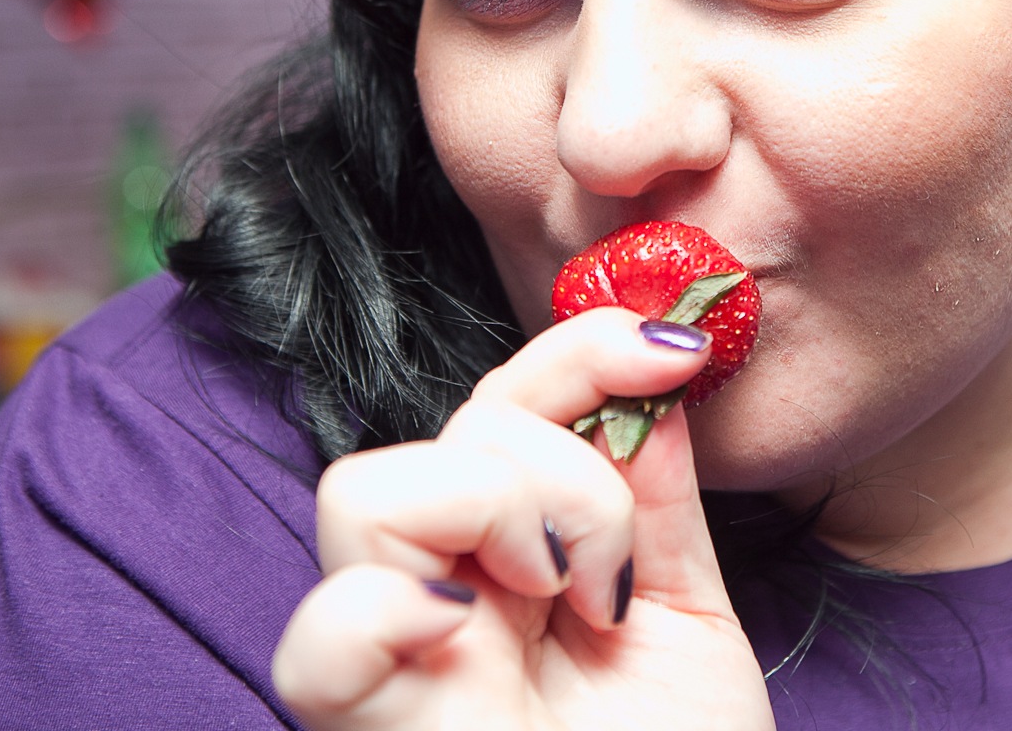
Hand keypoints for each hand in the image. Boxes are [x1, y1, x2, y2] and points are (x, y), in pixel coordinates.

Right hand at [272, 308, 774, 730]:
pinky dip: (387, 610)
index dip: (581, 351)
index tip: (679, 347)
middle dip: (561, 458)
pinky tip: (472, 630)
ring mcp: (398, 664)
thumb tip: (657, 369)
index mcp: (513, 565)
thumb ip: (657, 501)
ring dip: (501, 513)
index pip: (508, 409)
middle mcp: (440, 600)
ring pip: (370, 490)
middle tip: (620, 574)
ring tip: (577, 606)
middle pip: (451, 433)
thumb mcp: (688, 617)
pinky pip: (323, 644)